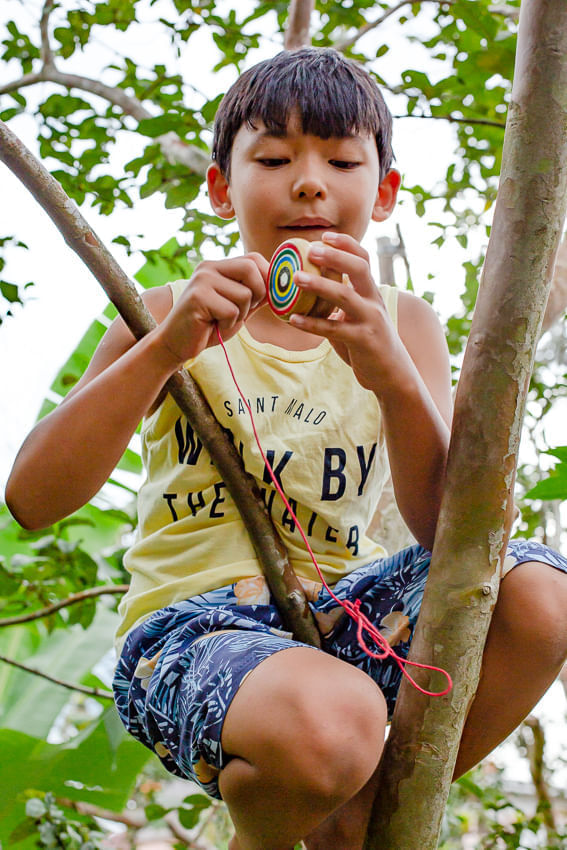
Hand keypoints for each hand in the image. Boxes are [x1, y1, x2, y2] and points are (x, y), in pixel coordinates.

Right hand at [155, 253, 267, 365]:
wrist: (176, 344)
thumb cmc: (208, 326)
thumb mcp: (238, 308)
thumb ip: (256, 295)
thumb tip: (282, 285)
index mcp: (218, 266)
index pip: (254, 259)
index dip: (266, 278)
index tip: (263, 299)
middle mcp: (209, 267)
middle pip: (251, 268)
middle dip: (257, 294)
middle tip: (243, 311)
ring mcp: (202, 280)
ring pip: (244, 294)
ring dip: (240, 314)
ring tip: (222, 320)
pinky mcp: (198, 297)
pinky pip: (231, 310)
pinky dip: (227, 324)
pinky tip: (212, 326)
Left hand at [289, 233, 411, 395]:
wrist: (393, 374)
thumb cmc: (369, 343)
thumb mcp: (358, 317)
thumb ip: (340, 303)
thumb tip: (310, 288)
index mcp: (372, 292)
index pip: (364, 259)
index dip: (346, 244)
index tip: (325, 236)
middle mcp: (374, 302)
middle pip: (359, 269)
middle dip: (336, 256)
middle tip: (310, 250)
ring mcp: (370, 320)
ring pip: (345, 296)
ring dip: (319, 285)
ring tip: (295, 278)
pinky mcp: (363, 341)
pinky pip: (333, 329)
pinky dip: (311, 324)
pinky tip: (293, 319)